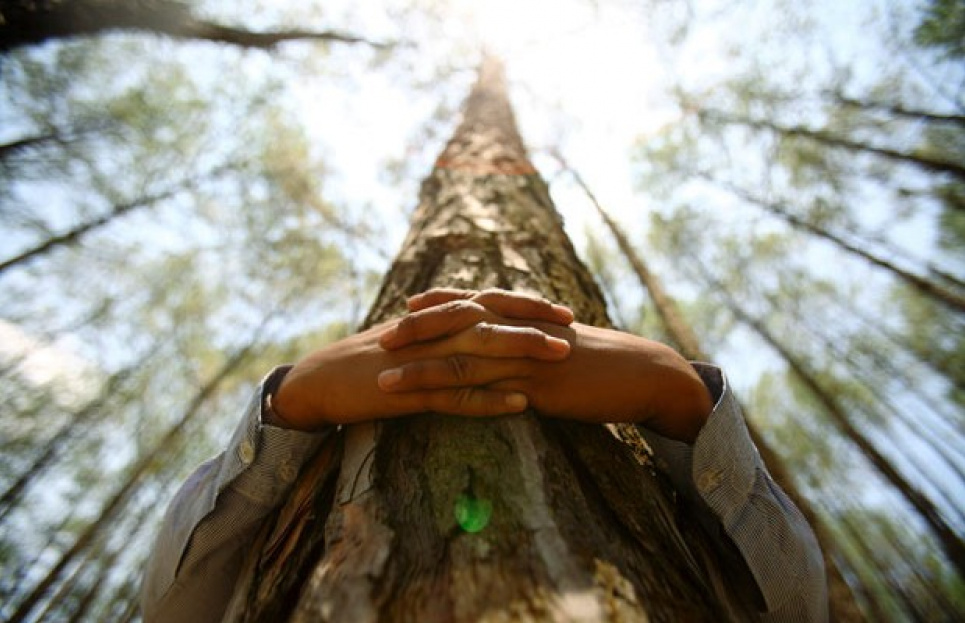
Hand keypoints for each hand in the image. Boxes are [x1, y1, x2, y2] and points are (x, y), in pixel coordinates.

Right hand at [272, 289, 574, 429]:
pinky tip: (520, 404)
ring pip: (480, 350)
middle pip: (491, 319)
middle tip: (573, 325)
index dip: (525, 305)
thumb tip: (473, 330)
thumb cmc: (365, 363)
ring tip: (561, 356)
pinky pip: (455, 395)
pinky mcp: (411, 391)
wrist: (319, 381)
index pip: (487, 303)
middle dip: (534, 320)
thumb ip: (440, 334)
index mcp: (433, 320)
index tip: (562, 310)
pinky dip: (489, 399)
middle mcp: (432, 332)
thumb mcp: (408, 342)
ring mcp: (423, 360)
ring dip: (523, 352)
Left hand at [380, 289, 712, 442]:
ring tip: (384, 378)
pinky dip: (453, 399)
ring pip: (462, 360)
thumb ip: (535, 340)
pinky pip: (485, 393)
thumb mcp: (564, 342)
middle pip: (457, 326)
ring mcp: (524, 357)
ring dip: (420, 369)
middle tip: (380, 337)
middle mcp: (519, 330)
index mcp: (525, 317)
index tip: (407, 306)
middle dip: (417, 331)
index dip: (439, 304)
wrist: (643, 373)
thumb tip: (515, 344)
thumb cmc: (606, 361)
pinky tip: (429, 407)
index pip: (474, 303)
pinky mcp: (535, 386)